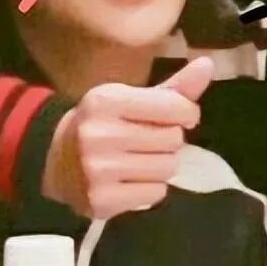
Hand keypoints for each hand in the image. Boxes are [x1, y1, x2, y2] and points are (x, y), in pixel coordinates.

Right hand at [44, 56, 213, 218]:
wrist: (57, 161)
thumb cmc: (105, 123)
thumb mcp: (132, 98)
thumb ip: (174, 88)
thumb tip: (208, 65)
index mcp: (106, 100)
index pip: (175, 106)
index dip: (186, 112)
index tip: (177, 116)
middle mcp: (99, 134)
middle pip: (173, 139)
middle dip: (169, 140)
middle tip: (147, 140)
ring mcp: (98, 170)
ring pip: (167, 168)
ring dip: (162, 164)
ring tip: (140, 159)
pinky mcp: (101, 200)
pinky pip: (156, 194)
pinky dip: (151, 188)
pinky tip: (130, 179)